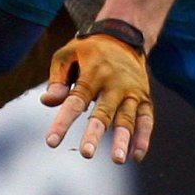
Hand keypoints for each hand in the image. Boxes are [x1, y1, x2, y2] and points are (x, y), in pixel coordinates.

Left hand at [40, 20, 153, 163]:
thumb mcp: (68, 54)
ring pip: (128, 118)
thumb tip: (48, 102)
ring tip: (118, 160)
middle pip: (104, 112)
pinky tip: (136, 156)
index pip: (75, 101)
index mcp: (93, 74)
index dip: (63, 122)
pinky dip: (143, 137)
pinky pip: (147, 119)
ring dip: (123, 139)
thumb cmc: (89, 49)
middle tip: (86, 154)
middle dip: (95, 133)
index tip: (51, 141)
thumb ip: (58, 79)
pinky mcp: (145, 98)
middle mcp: (114, 84)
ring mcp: (132, 92)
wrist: (125, 35)